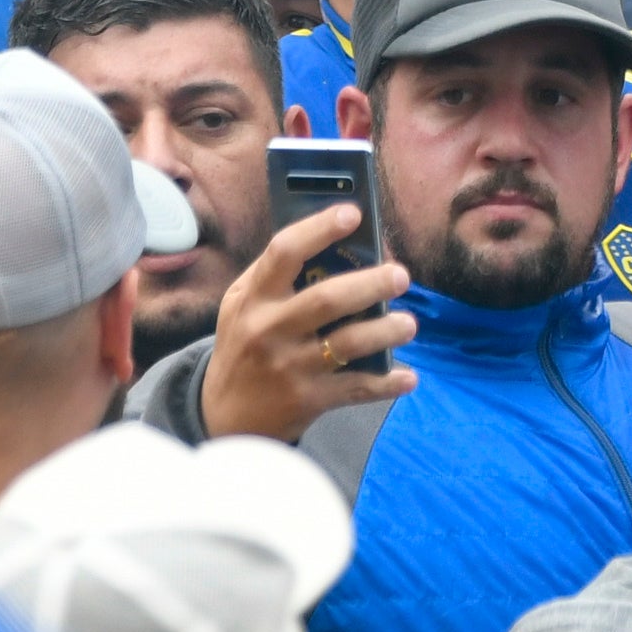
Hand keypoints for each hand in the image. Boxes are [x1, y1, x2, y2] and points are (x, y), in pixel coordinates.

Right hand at [197, 202, 415, 440]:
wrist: (223, 417)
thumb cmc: (242, 346)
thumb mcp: (241, 305)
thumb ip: (275, 276)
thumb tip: (332, 240)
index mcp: (254, 297)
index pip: (285, 252)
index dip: (320, 229)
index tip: (353, 214)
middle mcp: (270, 329)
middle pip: (327, 299)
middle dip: (370, 284)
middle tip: (400, 275)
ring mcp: (290, 367)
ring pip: (348, 344)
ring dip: (385, 332)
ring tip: (409, 324)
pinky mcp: (308, 400)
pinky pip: (355, 388)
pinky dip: (386, 383)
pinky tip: (408, 378)